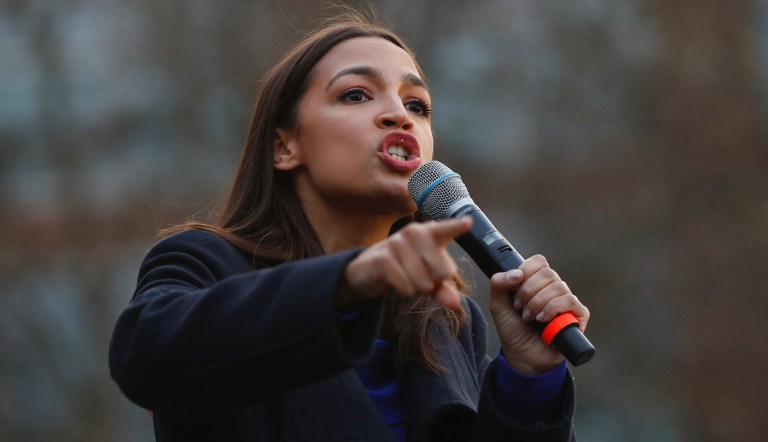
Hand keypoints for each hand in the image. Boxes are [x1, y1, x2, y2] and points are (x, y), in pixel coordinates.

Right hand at [337, 217, 471, 308]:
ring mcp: (396, 243)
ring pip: (423, 282)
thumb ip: (443, 289)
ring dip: (414, 289)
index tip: (468, 222)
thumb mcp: (426, 279)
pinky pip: (406, 287)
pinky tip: (393, 282)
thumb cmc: (403, 270)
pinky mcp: (383, 259)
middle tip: (415, 275)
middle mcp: (414, 233)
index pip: (446, 230)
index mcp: (429, 234)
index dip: (456, 227)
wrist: (366, 271)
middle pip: (442, 273)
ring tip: (403, 277)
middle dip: (431, 283)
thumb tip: (455, 303)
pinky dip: (403, 291)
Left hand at [489, 255, 589, 374]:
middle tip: (519, 308)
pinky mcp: (578, 316)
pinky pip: (570, 301)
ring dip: (538, 302)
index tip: (514, 288)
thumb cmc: (513, 330)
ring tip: (529, 318)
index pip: (539, 262)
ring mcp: (567, 302)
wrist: (522, 357)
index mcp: (537, 282)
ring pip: (558, 286)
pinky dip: (552, 309)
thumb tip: (517, 273)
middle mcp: (554, 289)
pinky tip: (542, 320)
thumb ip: (498, 284)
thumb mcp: (498, 305)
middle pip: (547, 273)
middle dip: (528, 291)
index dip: (526, 271)